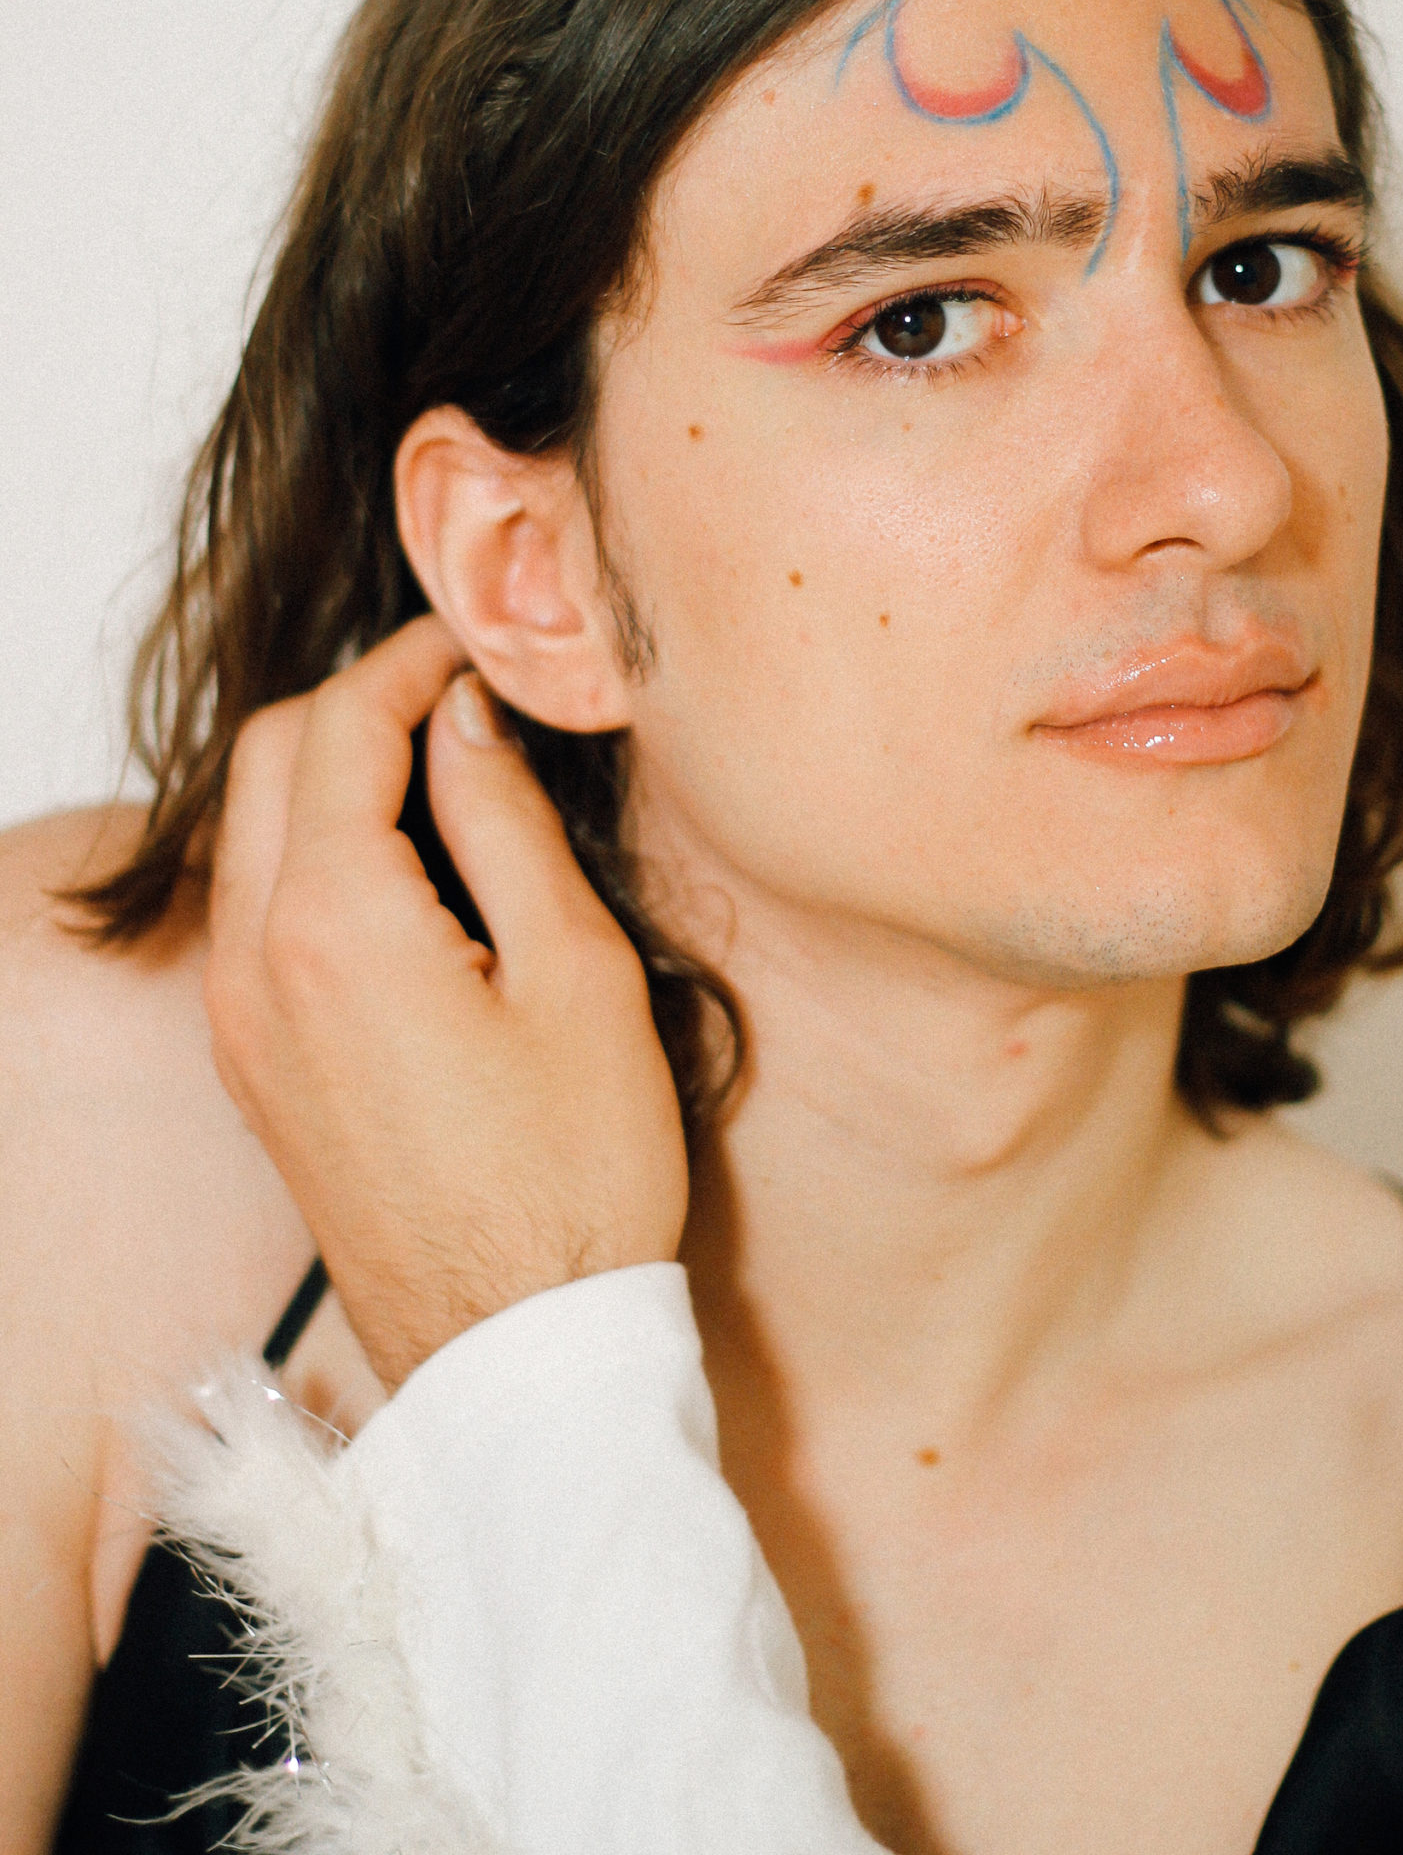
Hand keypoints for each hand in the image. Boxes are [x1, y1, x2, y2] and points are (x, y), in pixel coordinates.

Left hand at [205, 615, 688, 1391]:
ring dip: (327, 773)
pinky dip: (311, 851)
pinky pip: (254, 909)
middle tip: (463, 692)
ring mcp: (241, 1023)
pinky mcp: (254, 1068)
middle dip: (357, 701)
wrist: (517, 1349)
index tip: (483, 642)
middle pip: (266, 758)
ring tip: (445, 771)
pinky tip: (409, 870)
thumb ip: (505, 823)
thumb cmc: (573, 1173)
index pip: (341, 726)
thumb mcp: (574, 973)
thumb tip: (466, 720)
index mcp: (335, 927)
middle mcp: (256, 965)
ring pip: (247, 830)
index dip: (414, 660)